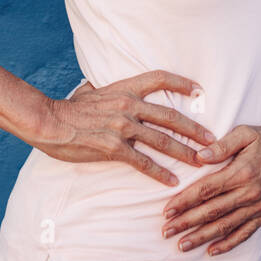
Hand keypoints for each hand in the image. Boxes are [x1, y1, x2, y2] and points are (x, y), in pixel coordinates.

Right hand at [32, 70, 216, 186]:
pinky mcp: (113, 147)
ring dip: (184, 152)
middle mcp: (127, 105)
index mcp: (124, 88)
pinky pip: (143, 162)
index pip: (159, 78)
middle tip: (212, 140)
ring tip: (201, 162)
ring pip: (162, 140)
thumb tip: (96, 87)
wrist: (48, 121)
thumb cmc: (68, 109)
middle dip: (194, 129)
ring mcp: (122, 126)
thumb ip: (100, 90)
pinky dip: (160, 173)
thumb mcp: (89, 92)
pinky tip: (172, 181)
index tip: (199, 89)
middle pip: (170, 115)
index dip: (181, 82)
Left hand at [160, 123, 260, 254]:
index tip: (167, 210)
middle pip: (212, 211)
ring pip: (225, 226)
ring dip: (202, 237)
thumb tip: (200, 156)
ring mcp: (258, 206)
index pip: (207, 190)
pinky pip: (245, 233)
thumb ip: (222, 145)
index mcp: (241, 172)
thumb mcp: (245, 132)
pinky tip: (212, 251)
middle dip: (186, 223)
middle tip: (165, 232)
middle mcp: (249, 193)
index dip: (185, 201)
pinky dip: (228, 244)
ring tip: (182, 246)